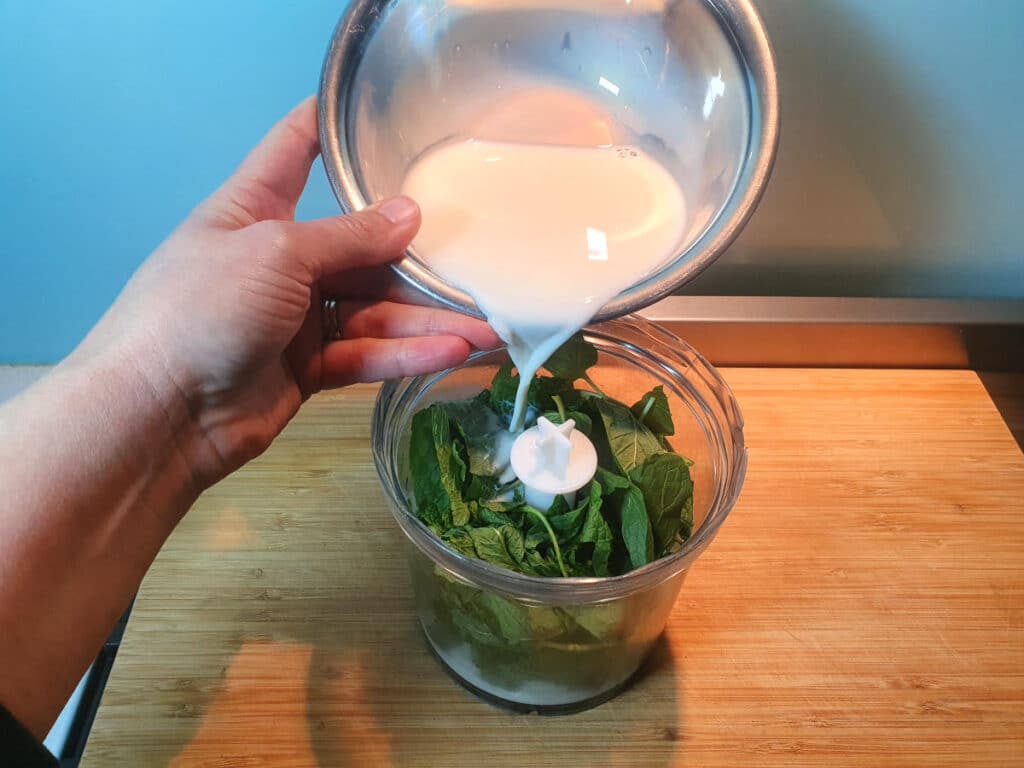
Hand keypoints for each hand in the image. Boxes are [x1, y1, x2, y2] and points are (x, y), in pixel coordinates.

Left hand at [79, 96, 497, 487]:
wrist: (159, 414)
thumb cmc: (202, 308)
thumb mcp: (276, 253)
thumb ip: (348, 237)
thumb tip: (411, 215)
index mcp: (255, 209)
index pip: (295, 151)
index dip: (333, 127)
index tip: (384, 115)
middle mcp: (279, 258)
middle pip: (359, 246)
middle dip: (416, 256)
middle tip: (480, 259)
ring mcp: (295, 316)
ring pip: (372, 308)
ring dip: (426, 318)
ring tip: (486, 325)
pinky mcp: (309, 367)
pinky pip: (366, 353)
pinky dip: (405, 354)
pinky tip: (451, 352)